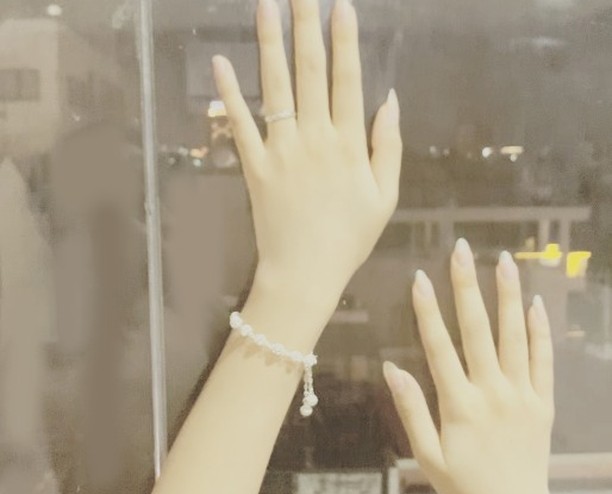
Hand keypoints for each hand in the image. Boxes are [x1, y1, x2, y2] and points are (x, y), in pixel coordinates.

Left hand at [212, 0, 401, 311]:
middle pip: (311, 71)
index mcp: (348, 145)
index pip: (347, 80)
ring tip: (266, 4)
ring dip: (270, 42)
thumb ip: (388, 148)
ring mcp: (281, 150)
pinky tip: (219, 61)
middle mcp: (314, 139)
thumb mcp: (384, 199)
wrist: (304, 274)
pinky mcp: (254, 166)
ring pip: (276, 87)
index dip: (344, 40)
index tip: (340, 6)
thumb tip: (389, 100)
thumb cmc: (348, 239)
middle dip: (307, 25)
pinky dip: (229, 93)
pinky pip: (240, 124)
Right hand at [384, 239, 555, 493]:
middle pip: (478, 331)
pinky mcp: (544, 403)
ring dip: (508, 297)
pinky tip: (535, 304)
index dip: (428, 312)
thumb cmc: (466, 489)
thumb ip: (411, 411)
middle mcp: (493, 393)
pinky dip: (540, 331)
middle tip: (462, 251)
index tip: (420, 278)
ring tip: (503, 261)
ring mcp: (523, 396)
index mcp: (460, 406)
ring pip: (515, 337)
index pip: (439, 348)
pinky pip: (544, 360)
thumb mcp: (427, 457)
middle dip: (468, 288)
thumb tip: (392, 369)